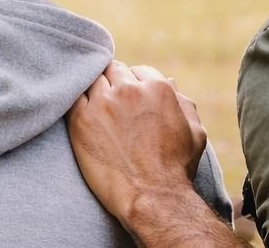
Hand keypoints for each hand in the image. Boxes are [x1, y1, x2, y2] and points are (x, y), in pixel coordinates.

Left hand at [69, 62, 236, 246]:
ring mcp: (103, 102)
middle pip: (113, 70)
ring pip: (93, 80)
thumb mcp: (195, 133)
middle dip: (114, 82)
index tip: (130, 99)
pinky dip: (77, 101)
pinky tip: (82, 115)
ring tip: (97, 111)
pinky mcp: (81, 118)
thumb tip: (170, 81)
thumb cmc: (176, 168)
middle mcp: (129, 89)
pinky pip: (73, 97)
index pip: (138, 70)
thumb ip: (184, 104)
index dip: (135, 84)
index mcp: (158, 88)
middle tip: (112, 104)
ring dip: (95, 91)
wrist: (150, 197)